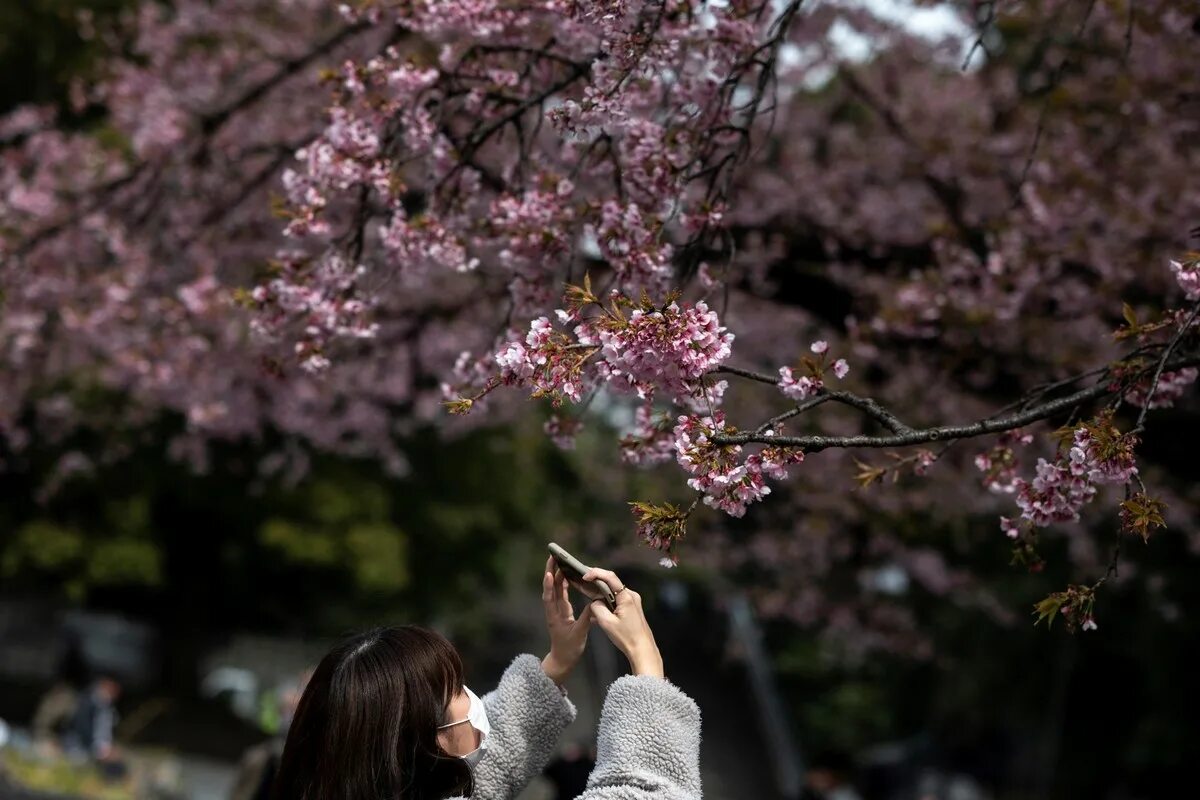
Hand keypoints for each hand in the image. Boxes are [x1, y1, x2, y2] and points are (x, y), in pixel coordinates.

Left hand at [542, 556, 593, 684]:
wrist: (563, 660)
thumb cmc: (569, 649)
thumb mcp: (579, 635)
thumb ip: (586, 619)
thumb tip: (594, 604)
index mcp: (555, 616)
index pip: (550, 598)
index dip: (549, 585)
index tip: (550, 572)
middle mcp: (553, 611)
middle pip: (550, 588)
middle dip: (551, 572)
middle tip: (553, 557)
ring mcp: (557, 610)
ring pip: (555, 590)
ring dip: (556, 576)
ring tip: (560, 561)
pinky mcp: (562, 612)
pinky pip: (561, 595)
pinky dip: (563, 584)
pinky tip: (567, 576)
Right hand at [583, 567, 663, 677]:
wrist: (642, 649)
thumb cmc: (626, 637)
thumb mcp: (606, 623)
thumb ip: (597, 608)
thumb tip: (595, 602)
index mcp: (626, 597)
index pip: (610, 577)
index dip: (596, 573)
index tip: (584, 576)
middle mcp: (631, 595)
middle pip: (612, 583)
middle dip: (596, 580)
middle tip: (582, 580)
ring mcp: (633, 601)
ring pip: (614, 592)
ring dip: (601, 592)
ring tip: (586, 590)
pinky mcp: (632, 608)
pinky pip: (617, 599)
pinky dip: (606, 600)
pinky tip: (597, 606)